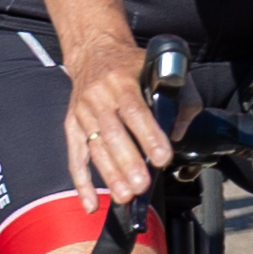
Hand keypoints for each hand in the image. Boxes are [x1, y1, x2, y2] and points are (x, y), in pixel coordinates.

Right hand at [61, 39, 175, 214]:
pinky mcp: (72, 126)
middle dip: (129, 162)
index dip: (149, 136)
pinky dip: (82, 183)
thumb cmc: (133, 64)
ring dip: (109, 175)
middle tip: (143, 185)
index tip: (162, 157)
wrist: (93, 50)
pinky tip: (92, 203)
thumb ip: (180, 97)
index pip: (136, 111)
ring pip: (95, 148)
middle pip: (113, 134)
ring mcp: (83, 113)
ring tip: (125, 196)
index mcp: (122, 82)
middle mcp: (99, 98)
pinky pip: (75, 157)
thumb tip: (179, 132)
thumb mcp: (161, 68)